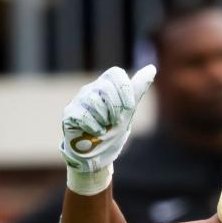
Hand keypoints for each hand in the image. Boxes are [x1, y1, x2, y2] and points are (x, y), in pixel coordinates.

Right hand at [60, 64, 155, 184]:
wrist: (97, 154)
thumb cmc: (112, 131)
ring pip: (94, 102)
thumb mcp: (128, 111)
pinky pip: (84, 115)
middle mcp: (91, 89)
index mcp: (106, 86)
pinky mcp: (70, 113)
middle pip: (106, 88)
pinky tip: (96, 133)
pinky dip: (94, 128)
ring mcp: (79, 100)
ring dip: (104, 121)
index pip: (116, 73)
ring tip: (103, 128)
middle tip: (114, 122)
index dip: (125, 91)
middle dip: (116, 109)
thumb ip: (137, 89)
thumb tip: (152, 68)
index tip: (128, 109)